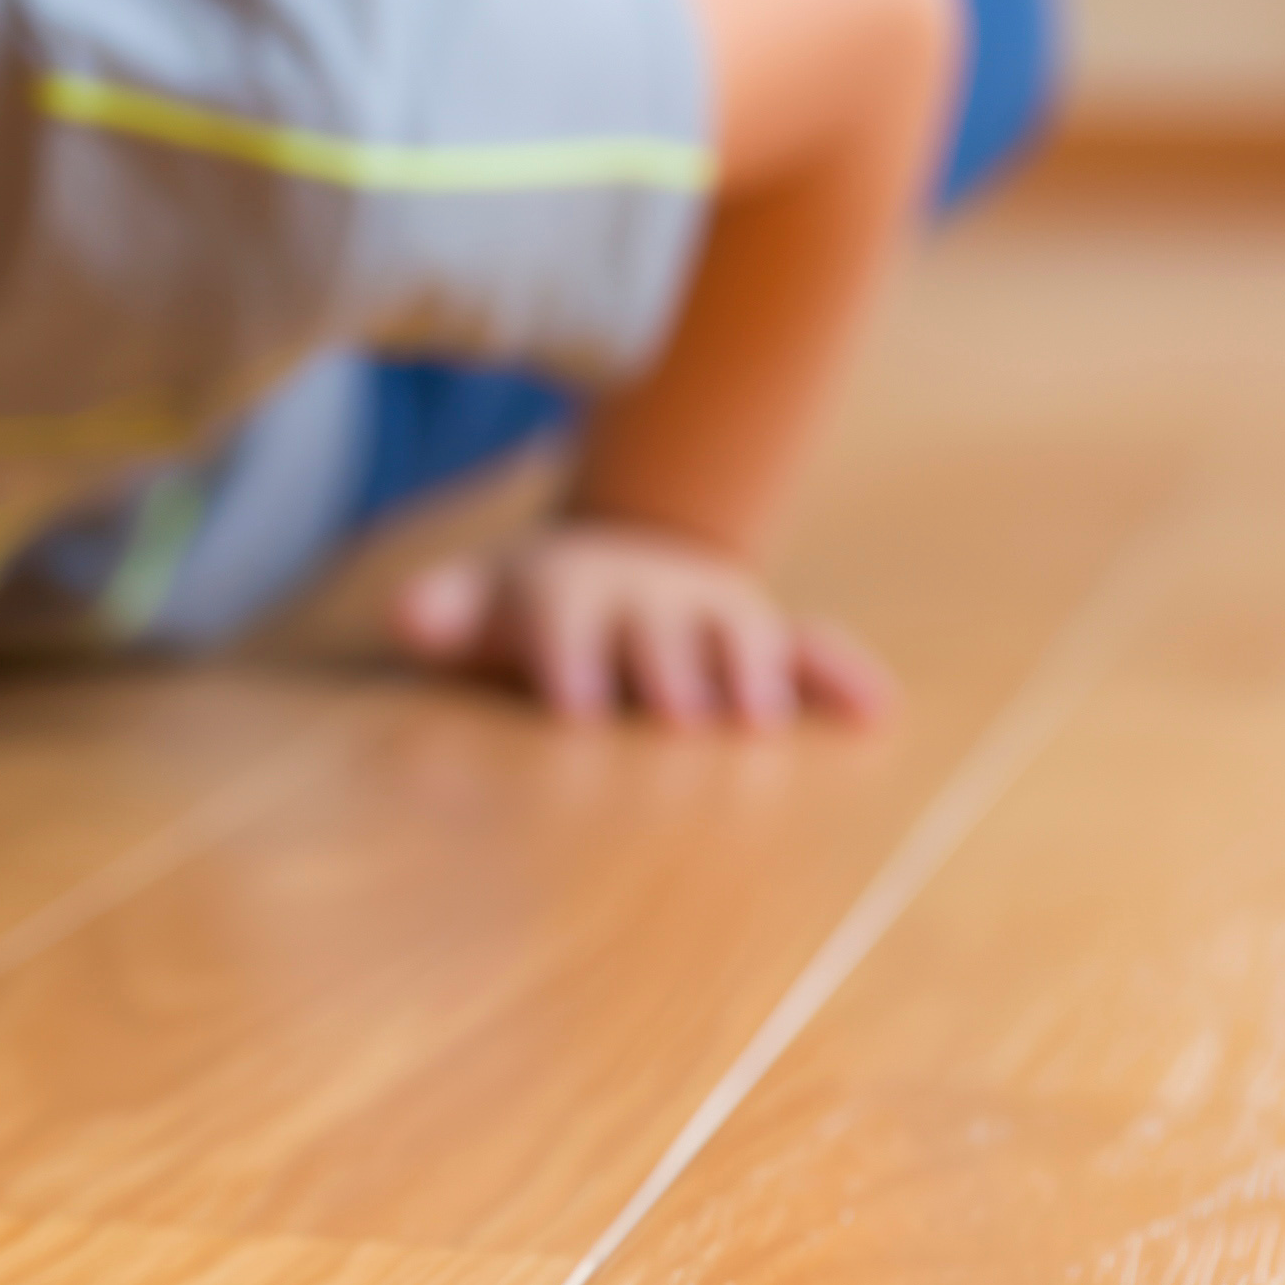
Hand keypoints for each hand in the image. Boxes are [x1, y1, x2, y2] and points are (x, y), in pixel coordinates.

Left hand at [388, 516, 894, 730]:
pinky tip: (875, 711)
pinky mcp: (764, 636)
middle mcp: (652, 592)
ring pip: (742, 635)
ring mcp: (714, 611)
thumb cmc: (529, 606)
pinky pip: (810, 650)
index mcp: (575, 585)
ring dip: (755, 673)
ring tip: (765, 724)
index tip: (572, 708)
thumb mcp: (483, 599)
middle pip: (662, 627)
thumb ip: (446, 610)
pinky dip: (841, 674)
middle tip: (681, 719)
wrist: (616, 560)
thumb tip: (409, 617)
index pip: (567, 614)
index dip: (569, 656)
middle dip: (671, 668)